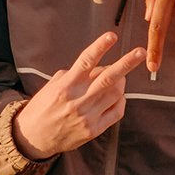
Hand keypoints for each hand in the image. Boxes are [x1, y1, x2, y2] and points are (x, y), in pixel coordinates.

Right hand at [12, 31, 148, 158]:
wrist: (34, 139)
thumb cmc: (42, 108)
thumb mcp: (52, 86)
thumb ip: (73, 75)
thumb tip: (96, 67)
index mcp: (65, 87)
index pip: (85, 62)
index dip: (99, 47)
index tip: (112, 35)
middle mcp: (78, 101)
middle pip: (108, 79)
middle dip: (126, 63)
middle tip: (141, 52)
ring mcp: (88, 117)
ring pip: (115, 93)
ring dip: (121, 81)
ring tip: (119, 77)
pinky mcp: (94, 130)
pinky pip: (117, 111)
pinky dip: (120, 100)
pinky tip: (116, 96)